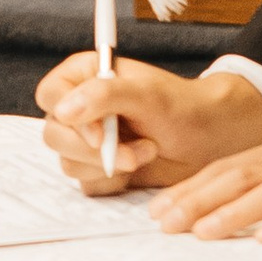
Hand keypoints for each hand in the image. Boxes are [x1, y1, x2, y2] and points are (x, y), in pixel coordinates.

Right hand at [35, 59, 261, 197]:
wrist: (210, 140)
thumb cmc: (182, 107)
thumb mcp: (146, 93)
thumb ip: (103, 94)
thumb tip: (63, 110)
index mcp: (85, 76)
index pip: (51, 95)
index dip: (70, 119)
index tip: (102, 136)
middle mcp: (81, 108)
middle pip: (54, 135)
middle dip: (93, 151)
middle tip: (135, 153)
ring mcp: (88, 141)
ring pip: (69, 163)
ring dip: (109, 166)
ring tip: (147, 152)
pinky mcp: (99, 168)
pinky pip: (87, 184)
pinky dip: (112, 182)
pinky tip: (139, 169)